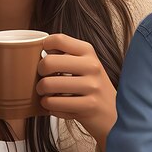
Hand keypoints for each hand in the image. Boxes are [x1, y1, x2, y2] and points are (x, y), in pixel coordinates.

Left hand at [36, 33, 115, 151]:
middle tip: (43, 79)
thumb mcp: (84, 64)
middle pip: (48, 62)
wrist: (113, 112)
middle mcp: (92, 66)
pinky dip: (49, 106)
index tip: (45, 56)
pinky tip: (55, 105)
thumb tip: (41, 46)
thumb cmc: (92, 87)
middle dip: (39, 73)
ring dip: (42, 92)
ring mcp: (92, 86)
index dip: (45, 47)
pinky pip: (54, 103)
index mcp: (88, 51)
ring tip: (47, 94)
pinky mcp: (88, 105)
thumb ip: (65, 54)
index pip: (58, 39)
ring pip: (48, 85)